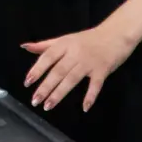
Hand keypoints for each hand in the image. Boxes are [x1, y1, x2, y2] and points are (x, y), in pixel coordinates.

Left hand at [22, 25, 136, 111]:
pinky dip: (90, 96)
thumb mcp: (65, 39)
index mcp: (65, 44)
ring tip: (48, 105)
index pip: (48, 57)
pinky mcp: (102, 70)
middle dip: (45, 86)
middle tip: (35, 100)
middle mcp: (75, 53)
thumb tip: (24, 47)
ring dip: (59, 93)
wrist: (116, 33)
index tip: (27, 83)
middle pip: (58, 71)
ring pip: (72, 79)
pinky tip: (84, 108)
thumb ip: (45, 45)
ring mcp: (89, 62)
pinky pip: (95, 84)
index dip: (37, 69)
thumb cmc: (89, 39)